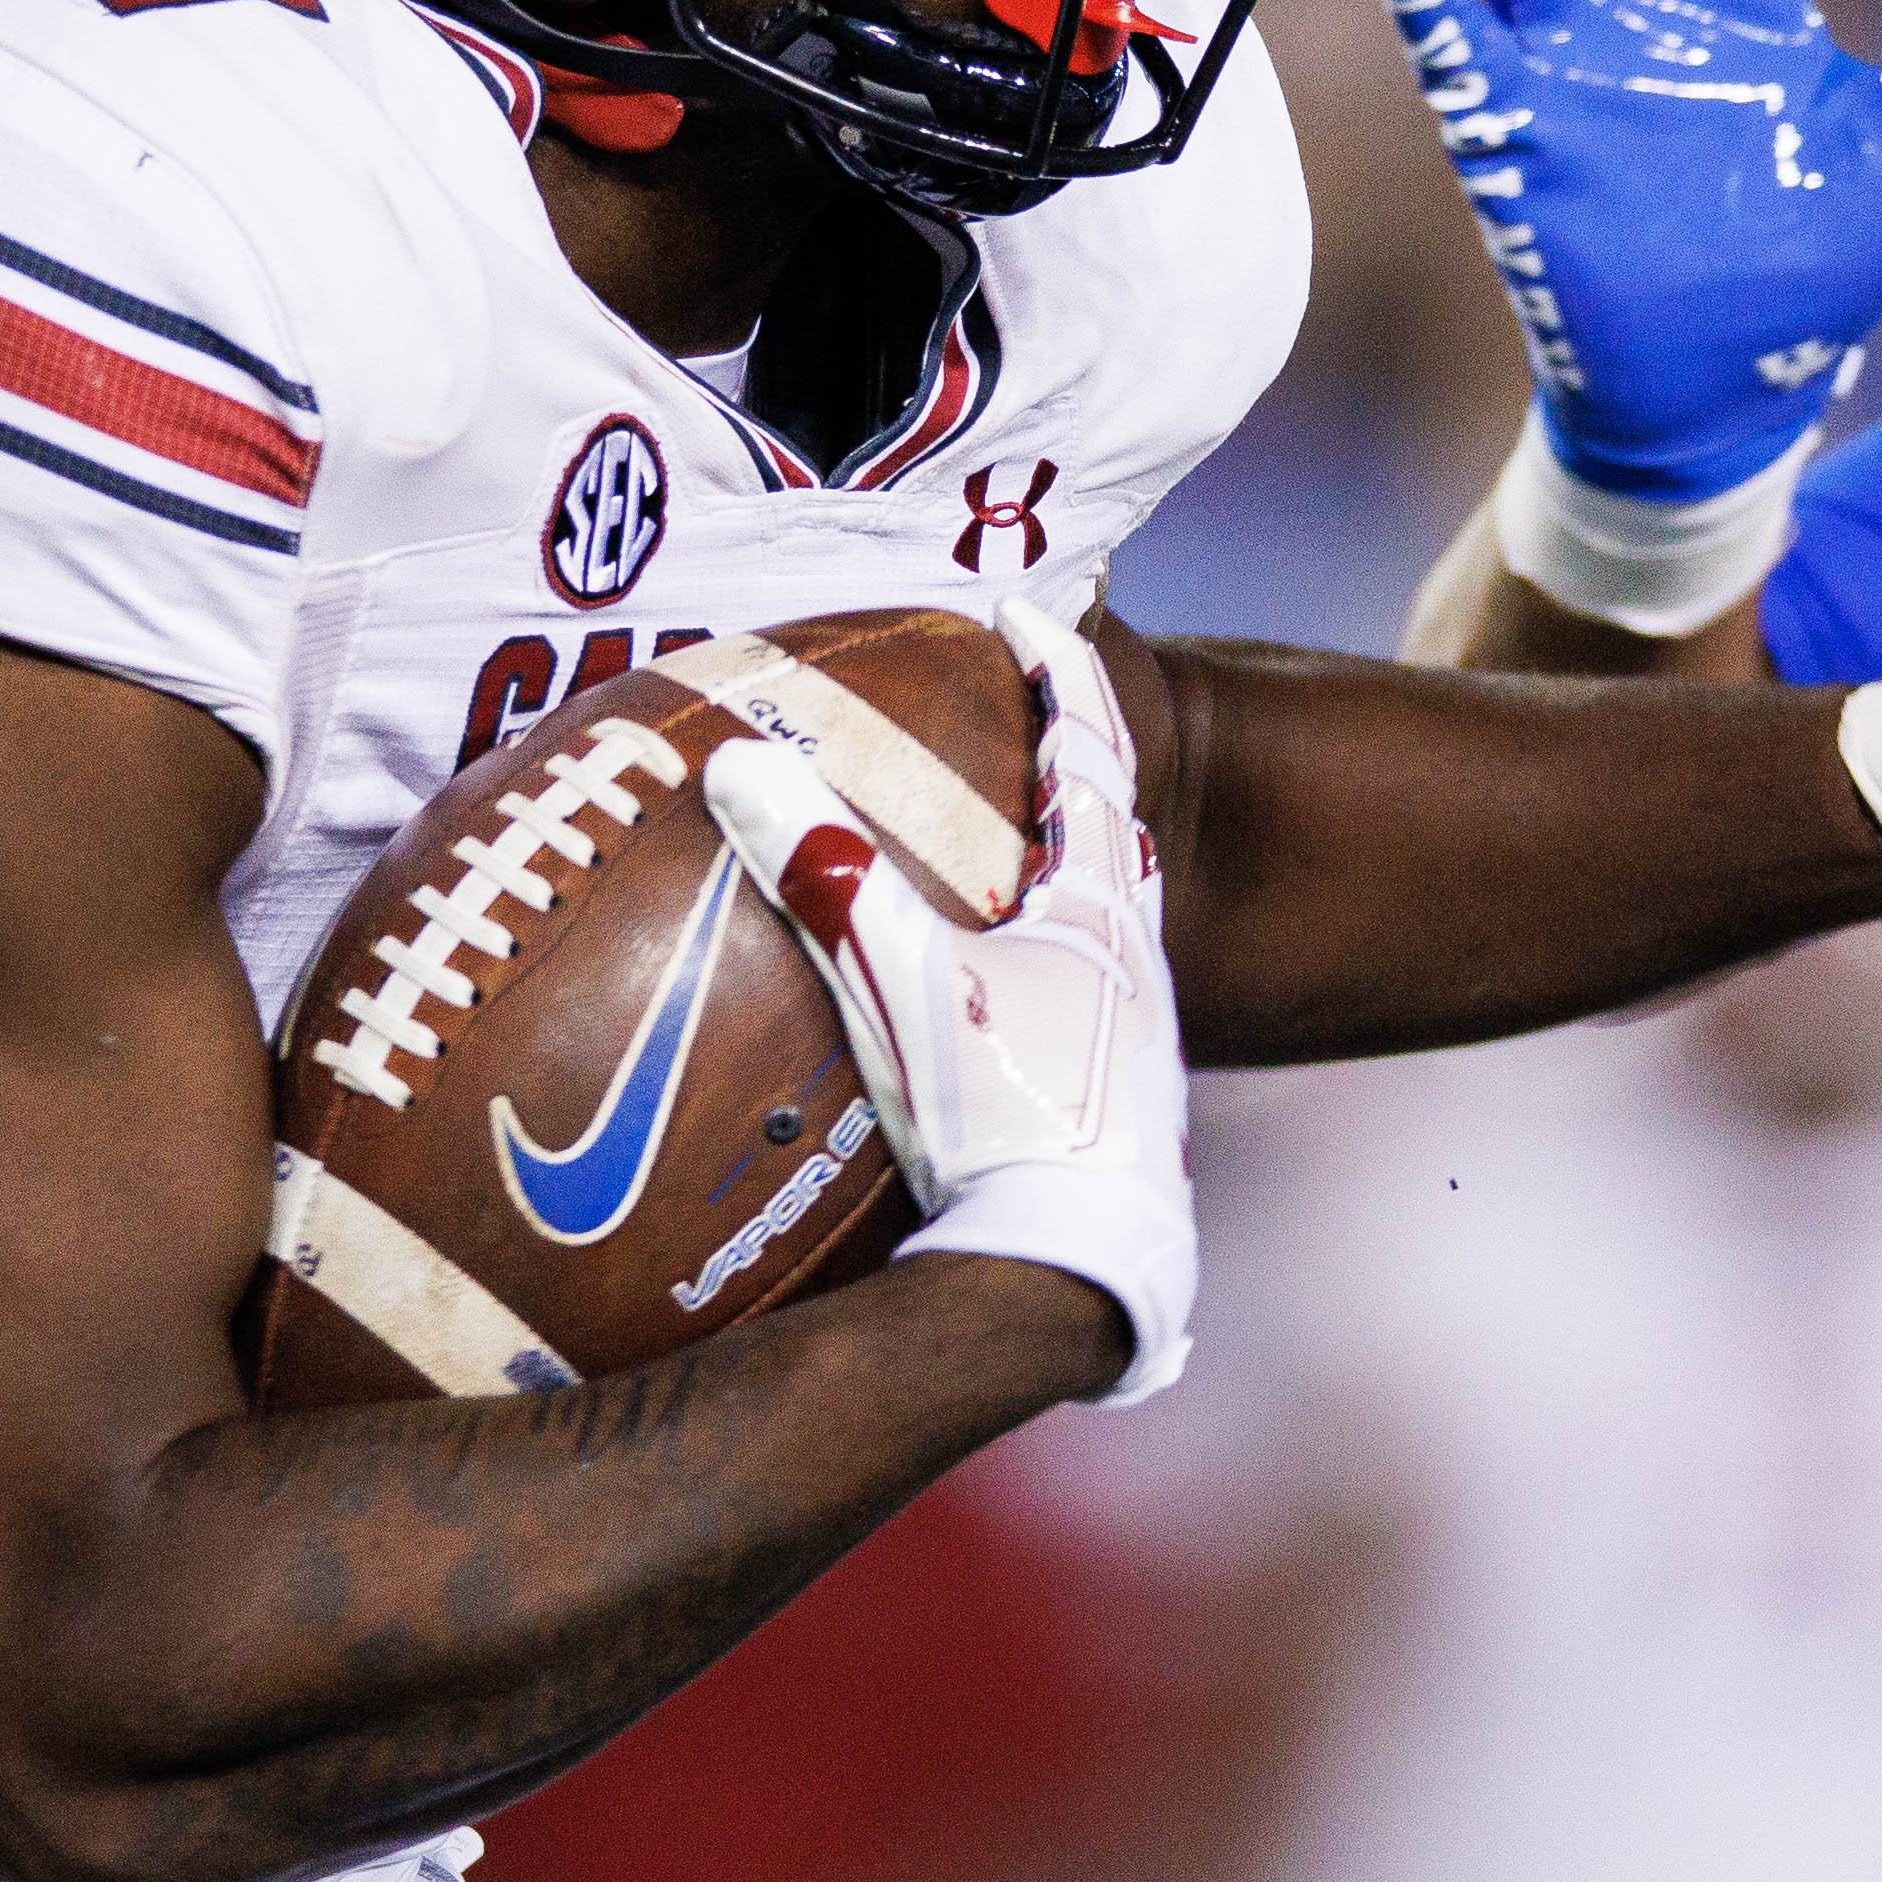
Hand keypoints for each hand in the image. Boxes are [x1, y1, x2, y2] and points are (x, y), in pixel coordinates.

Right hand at [700, 595, 1196, 1406]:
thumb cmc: (1006, 1124)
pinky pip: (1087, 995)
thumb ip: (827, 878)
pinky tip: (1000, 1007)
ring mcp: (1138, 1038)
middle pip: (1114, 831)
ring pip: (1109, 919)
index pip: (1089, 751)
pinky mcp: (1121, 1106)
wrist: (1078, 1275)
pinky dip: (1046, 962)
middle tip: (1025, 725)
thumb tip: (742, 761)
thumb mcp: (902, 988)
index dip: (1059, 669)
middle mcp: (1138, 963)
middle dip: (1072, 768)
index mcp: (1101, 911)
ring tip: (1007, 859)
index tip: (1030, 606)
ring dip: (1064, 872)